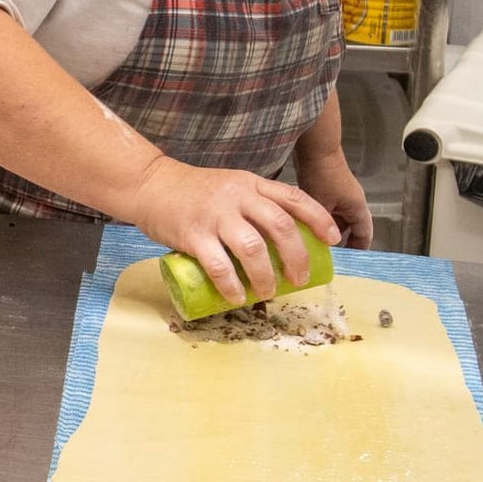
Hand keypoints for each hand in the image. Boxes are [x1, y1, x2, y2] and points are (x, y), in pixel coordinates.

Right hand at [128, 158, 341, 306]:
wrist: (149, 184)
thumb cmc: (191, 191)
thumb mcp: (230, 185)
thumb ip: (252, 204)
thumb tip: (280, 242)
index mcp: (251, 184)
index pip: (294, 198)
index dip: (319, 219)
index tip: (333, 240)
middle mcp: (237, 196)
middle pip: (281, 227)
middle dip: (297, 257)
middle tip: (299, 279)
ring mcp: (215, 215)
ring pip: (253, 248)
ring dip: (266, 276)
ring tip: (268, 292)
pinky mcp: (193, 234)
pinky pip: (219, 265)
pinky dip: (231, 285)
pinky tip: (236, 297)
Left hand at [296, 147, 372, 249]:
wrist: (315, 149)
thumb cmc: (322, 173)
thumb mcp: (322, 205)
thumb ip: (321, 225)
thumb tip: (315, 242)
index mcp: (357, 207)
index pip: (365, 235)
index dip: (359, 249)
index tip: (350, 262)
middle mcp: (352, 202)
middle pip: (352, 228)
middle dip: (341, 243)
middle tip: (329, 257)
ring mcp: (340, 196)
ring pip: (337, 220)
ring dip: (328, 231)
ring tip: (316, 245)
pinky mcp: (327, 189)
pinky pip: (327, 211)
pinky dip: (319, 220)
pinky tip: (306, 227)